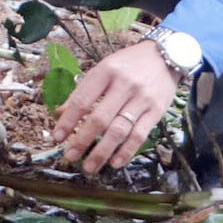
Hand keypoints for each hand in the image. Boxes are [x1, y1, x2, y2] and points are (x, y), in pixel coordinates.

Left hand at [53, 40, 180, 174]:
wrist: (165, 56)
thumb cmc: (128, 63)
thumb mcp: (102, 69)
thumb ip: (83, 90)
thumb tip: (60, 112)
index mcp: (105, 72)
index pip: (82, 100)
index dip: (68, 120)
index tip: (57, 137)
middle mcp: (123, 86)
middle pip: (100, 119)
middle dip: (82, 141)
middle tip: (69, 156)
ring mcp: (142, 100)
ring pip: (119, 131)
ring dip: (102, 152)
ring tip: (89, 167)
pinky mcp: (157, 111)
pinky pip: (140, 135)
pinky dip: (126, 151)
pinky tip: (115, 163)